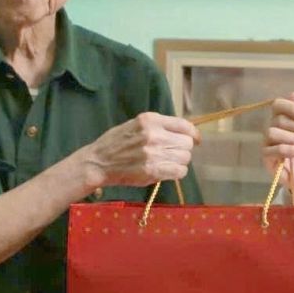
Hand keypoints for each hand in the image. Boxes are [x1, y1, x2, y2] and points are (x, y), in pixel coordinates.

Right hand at [82, 113, 198, 187]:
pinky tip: (167, 172)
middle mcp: (154, 134)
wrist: (97, 162)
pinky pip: (179, 171)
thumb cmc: (115, 143)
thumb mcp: (135, 125)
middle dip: (183, 150)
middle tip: (173, 154)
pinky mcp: (152, 170)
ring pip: (185, 158)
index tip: (195, 140)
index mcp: (150, 120)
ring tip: (167, 163)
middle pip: (187, 143)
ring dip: (180, 162)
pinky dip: (177, 173)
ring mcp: (153, 153)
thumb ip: (158, 127)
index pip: (184, 125)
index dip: (193, 134)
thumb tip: (182, 134)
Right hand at [263, 92, 293, 195]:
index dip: (291, 107)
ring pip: (272, 132)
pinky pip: (270, 149)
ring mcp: (268, 143)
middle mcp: (274, 128)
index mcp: (284, 119)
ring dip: (293, 138)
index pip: (278, 105)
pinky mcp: (267, 158)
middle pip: (278, 119)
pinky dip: (285, 149)